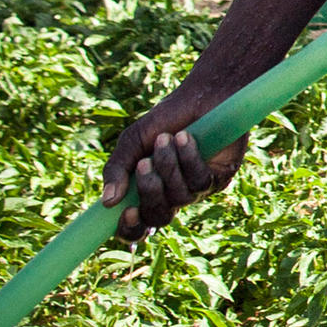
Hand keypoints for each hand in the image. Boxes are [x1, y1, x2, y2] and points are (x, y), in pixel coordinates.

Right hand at [102, 78, 248, 243]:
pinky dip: (189, 159)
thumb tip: (107, 201)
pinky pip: (201, 181)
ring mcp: (196, 190)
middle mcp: (172, 196)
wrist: (200, 97)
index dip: (130, 229)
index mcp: (147, 192)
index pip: (136, 226)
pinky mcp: (219, 178)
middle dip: (150, 192)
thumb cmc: (165, 121)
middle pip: (158, 217)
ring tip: (165, 139)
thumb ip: (117, 169)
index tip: (126, 212)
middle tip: (144, 164)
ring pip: (181, 197)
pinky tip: (185, 137)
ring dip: (169, 167)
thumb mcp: (133, 142)